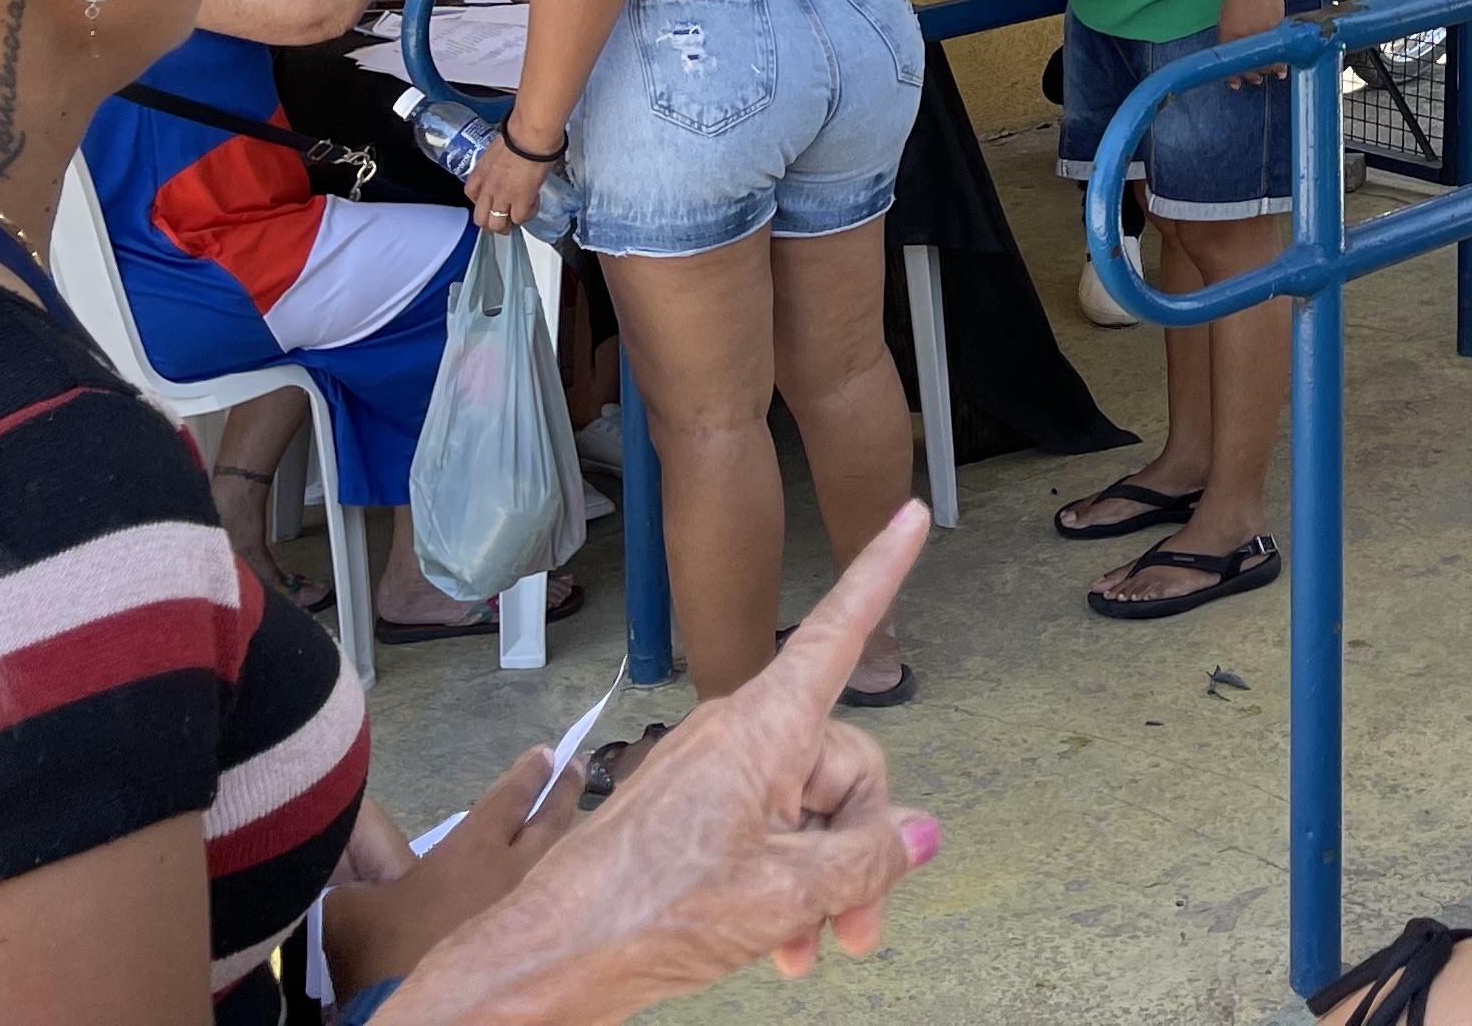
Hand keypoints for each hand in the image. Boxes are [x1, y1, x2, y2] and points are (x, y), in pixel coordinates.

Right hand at [321, 740, 579, 988]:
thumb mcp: (345, 908)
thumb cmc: (381, 951)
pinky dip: (553, 876)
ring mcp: (526, 911)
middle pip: (550, 822)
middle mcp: (512, 874)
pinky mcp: (526, 944)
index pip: (509, 799)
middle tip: (581, 763)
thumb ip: (349, 879)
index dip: (527, 773)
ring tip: (570, 815)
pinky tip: (548, 880)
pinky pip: (550, 896)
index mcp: (474, 851)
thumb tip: (337, 863)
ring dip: (561, 832)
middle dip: (565, 789)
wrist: (410, 1015)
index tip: (547, 752)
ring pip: (555, 858)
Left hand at [397, 509, 941, 1018]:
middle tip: (859, 927)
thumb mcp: (782, 894)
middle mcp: (743, 736)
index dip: (880, 572)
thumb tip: (921, 833)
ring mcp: (717, 777)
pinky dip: (788, 886)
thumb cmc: (650, 911)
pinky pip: (770, 834)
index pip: (838, 632)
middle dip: (862, 848)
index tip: (911, 512)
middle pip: (844, 766)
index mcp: (764, 727)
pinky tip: (785, 946)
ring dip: (826, 883)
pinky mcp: (696, 818)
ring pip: (810, 812)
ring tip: (817, 950)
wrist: (549, 959)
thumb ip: (865, 859)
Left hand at [467, 112, 555, 237]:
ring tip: (518, 216)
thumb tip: (510, 159)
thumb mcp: (498, 148)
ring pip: (497, 226)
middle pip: (480, 219)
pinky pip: (520, 219)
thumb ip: (498, 160)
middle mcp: (487, 189)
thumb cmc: (518, 135)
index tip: (492, 197)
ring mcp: (502, 198)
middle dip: (491, 222)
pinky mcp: (520, 202)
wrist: (529, 137)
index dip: (481, 201)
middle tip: (504, 218)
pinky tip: (533, 203)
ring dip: (507, 224)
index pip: (471, 195)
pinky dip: (527, 214)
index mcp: (480, 173)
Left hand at [1215, 0, 1288, 82]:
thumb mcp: (1226, 17)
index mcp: (1228, 35)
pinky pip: (1279, 53)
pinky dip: (1281, 62)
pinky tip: (1281, 69)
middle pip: (1249, 67)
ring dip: (1268, 71)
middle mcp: (1244, 38)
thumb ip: (1230, 37)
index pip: (1230, 65)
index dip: (1233, 77)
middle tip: (1255, 79)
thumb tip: (1236, 52)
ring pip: (1266, 63)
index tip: (1235, 84)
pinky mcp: (1277, 30)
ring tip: (1270, 74)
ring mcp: (1262, 35)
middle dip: (1252, 76)